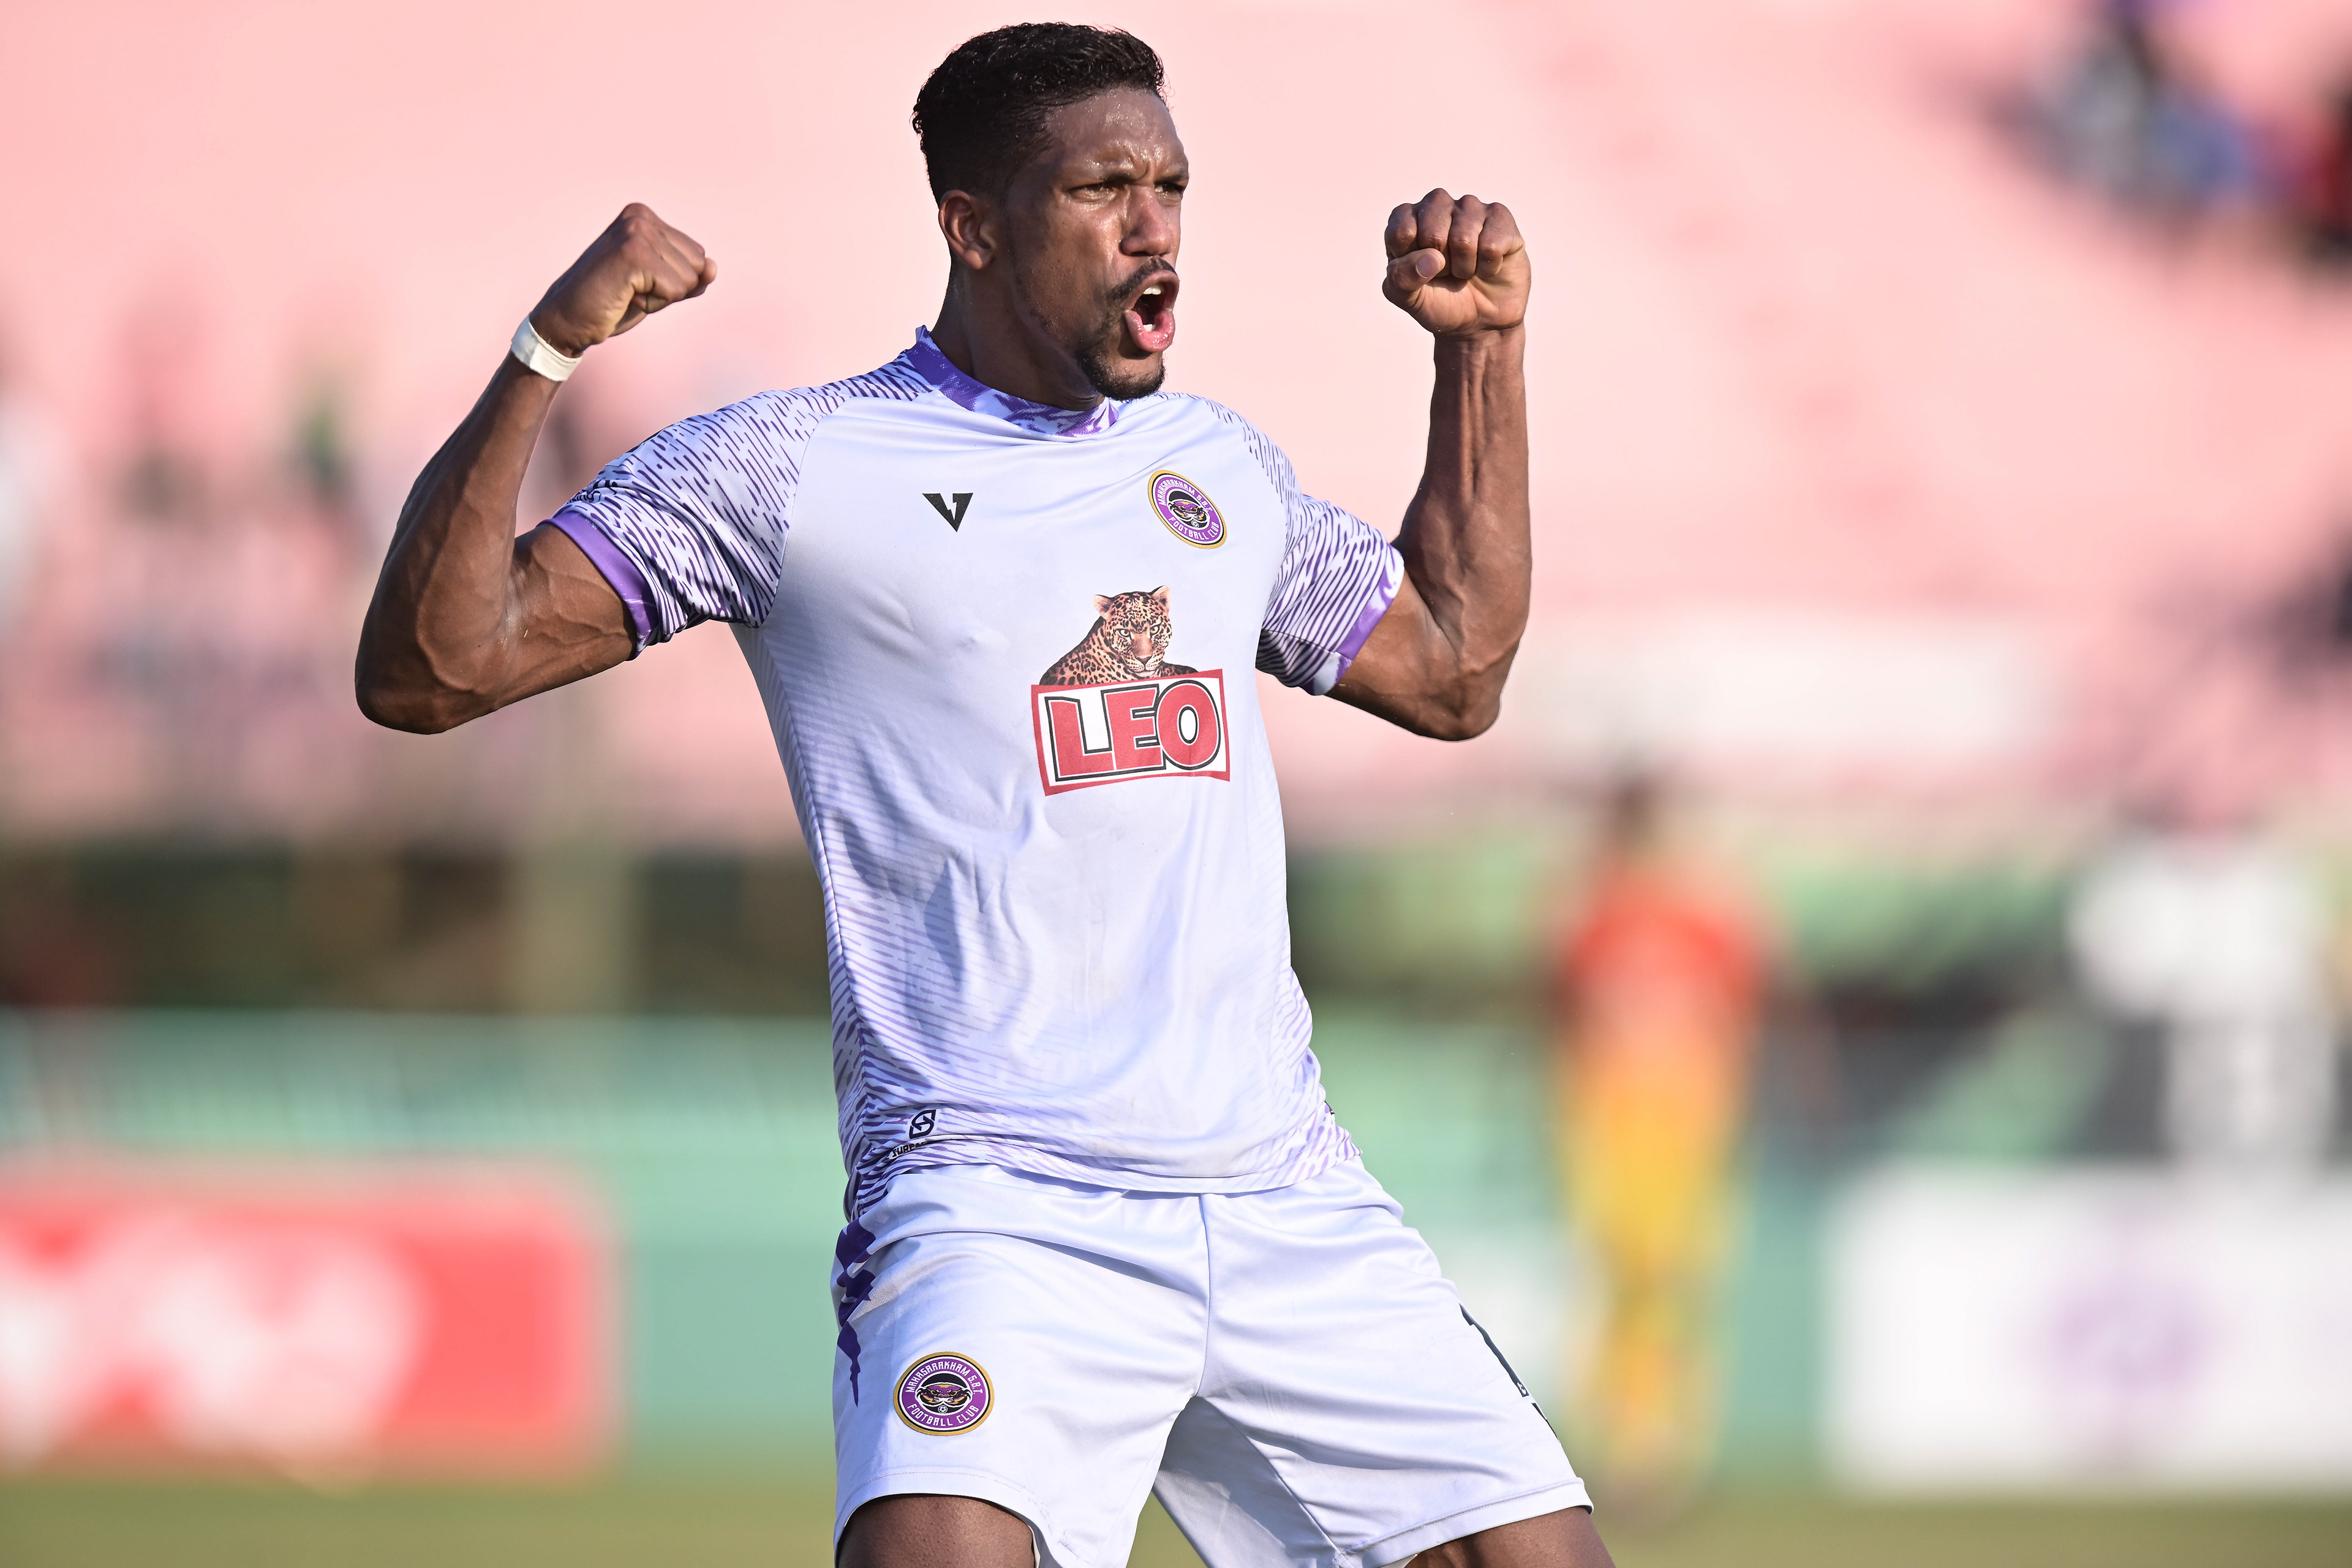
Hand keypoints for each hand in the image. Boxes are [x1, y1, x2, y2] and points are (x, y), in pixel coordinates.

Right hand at [529, 203, 716, 356]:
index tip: (637, 281)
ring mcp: (637, 232)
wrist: (567, 319)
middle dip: (671, 288)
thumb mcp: (659, 286)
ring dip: (660, 297)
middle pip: (698, 265)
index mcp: (644, 216)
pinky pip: (675, 291)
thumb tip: (713, 268)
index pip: (697, 255)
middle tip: (630, 289)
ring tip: (626, 291)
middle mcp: (640, 217)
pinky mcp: (634, 253)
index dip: (674, 281)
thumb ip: (690, 276)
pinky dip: (653, 304)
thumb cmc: (611, 302)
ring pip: (689, 280)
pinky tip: (624, 297)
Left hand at [1382, 190, 1526, 337]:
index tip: (1420, 272)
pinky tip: (1488, 266)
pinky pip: (1491, 244)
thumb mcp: (1408, 298)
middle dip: (1440, 267)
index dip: (1411, 264)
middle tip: (1446, 272)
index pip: (1401, 232)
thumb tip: (1431, 258)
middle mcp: (1437, 204)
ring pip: (1463, 238)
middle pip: (1432, 234)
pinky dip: (1488, 267)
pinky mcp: (1500, 217)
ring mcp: (1470, 207)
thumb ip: (1401, 278)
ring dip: (1464, 268)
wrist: (1480, 318)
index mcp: (1407, 217)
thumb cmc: (1439, 301)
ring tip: (1466, 269)